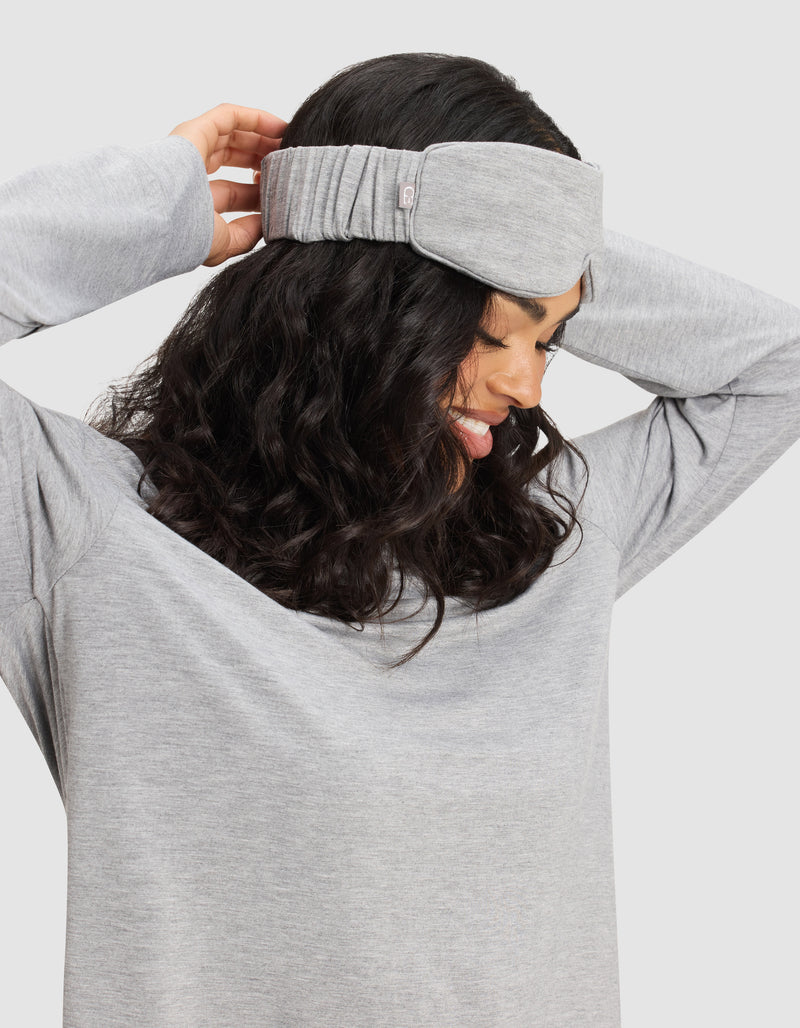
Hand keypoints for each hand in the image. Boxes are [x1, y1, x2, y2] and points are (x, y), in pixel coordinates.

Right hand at [169, 104, 287, 266]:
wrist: (163, 217)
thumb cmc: (187, 235)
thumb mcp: (226, 242)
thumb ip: (248, 233)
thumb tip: (269, 223)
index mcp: (199, 203)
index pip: (236, 193)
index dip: (261, 191)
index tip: (286, 192)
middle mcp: (194, 174)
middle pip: (236, 161)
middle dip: (264, 161)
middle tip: (291, 165)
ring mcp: (192, 150)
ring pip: (234, 137)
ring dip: (263, 138)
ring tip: (290, 143)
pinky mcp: (195, 130)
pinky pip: (229, 117)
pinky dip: (255, 118)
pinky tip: (279, 126)